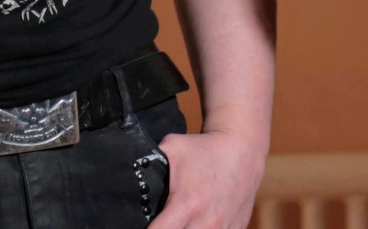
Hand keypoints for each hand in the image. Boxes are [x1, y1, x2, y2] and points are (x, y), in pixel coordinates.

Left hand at [148, 129, 266, 228]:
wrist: (242, 148)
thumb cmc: (203, 148)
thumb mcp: (172, 147)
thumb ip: (148, 162)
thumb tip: (125, 170)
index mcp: (186, 204)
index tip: (139, 226)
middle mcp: (206, 223)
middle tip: (161, 225)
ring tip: (179, 224)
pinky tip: (197, 224)